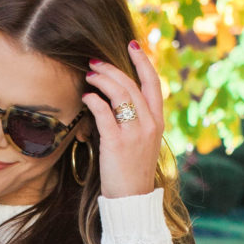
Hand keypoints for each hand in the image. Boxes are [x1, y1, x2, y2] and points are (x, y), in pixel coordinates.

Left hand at [83, 36, 164, 198]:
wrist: (132, 198)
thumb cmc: (132, 169)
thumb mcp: (141, 141)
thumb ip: (135, 119)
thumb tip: (114, 98)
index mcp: (158, 121)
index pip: (154, 83)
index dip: (143, 61)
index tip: (132, 45)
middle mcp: (150, 124)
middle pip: (132, 84)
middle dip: (112, 68)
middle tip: (94, 62)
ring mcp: (135, 133)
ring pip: (120, 94)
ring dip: (103, 80)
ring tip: (89, 75)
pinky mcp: (117, 143)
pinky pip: (105, 113)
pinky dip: (94, 101)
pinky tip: (86, 97)